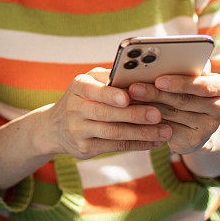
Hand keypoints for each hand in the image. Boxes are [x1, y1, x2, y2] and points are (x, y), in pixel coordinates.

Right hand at [41, 68, 172, 159]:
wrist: (54, 127)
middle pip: (106, 113)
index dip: (110, 94)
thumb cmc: (82, 99)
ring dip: (141, 132)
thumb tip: (138, 71)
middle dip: (134, 114)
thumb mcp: (88, 82)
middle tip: (158, 114)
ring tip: (165, 131)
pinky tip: (154, 142)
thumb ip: (109, 77)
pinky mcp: (85, 148)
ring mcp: (78, 130)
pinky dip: (137, 144)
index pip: (93, 90)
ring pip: (113, 132)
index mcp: (78, 87)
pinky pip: (115, 146)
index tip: (127, 97)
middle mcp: (75, 108)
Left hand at [126, 61, 219, 154]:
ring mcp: (209, 127)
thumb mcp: (190, 79)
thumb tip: (155, 60)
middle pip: (184, 100)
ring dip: (148, 106)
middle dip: (156, 93)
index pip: (202, 84)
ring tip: (129, 98)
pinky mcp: (195, 141)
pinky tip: (134, 114)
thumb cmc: (189, 93)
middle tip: (133, 88)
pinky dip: (149, 121)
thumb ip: (182, 69)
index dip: (179, 82)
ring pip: (173, 114)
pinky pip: (167, 129)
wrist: (198, 126)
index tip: (158, 80)